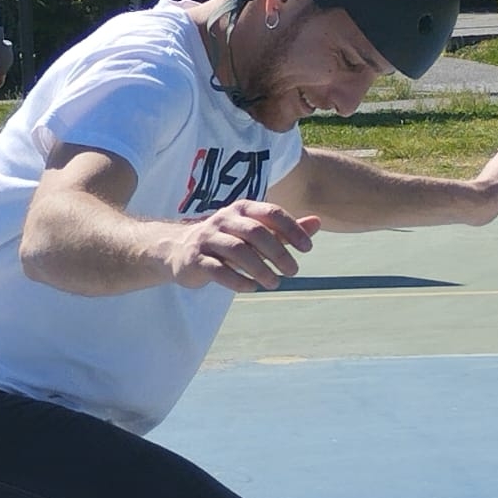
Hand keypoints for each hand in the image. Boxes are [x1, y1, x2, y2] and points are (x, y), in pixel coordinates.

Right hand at [166, 200, 319, 293]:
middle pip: (256, 232)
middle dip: (278, 253)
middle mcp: (223, 219)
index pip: (271, 213)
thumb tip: (318, 222)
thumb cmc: (226, 241)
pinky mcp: (195, 260)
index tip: (307, 249)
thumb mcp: (256, 232)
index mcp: (242, 208)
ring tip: (274, 284)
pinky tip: (252, 288)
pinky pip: (218, 270)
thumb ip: (284, 229)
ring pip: (237, 251)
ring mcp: (207, 239)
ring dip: (260, 269)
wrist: (179, 250)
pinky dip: (238, 281)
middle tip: (294, 272)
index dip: (292, 229)